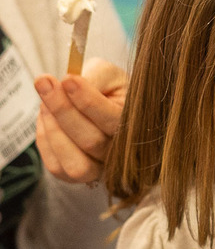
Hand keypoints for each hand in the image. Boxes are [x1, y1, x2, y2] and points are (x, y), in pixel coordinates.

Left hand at [34, 57, 125, 183]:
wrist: (101, 102)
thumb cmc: (107, 88)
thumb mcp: (107, 73)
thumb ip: (96, 76)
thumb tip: (69, 84)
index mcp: (135, 125)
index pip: (113, 120)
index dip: (88, 101)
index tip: (67, 80)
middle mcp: (122, 153)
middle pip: (91, 141)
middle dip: (62, 110)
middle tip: (44, 82)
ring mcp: (101, 168)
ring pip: (76, 163)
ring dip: (54, 130)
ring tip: (45, 103)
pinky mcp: (77, 175)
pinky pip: (57, 167)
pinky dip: (46, 140)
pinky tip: (47, 119)